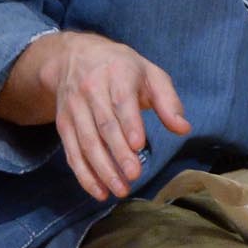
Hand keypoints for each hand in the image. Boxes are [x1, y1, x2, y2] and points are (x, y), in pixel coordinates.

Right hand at [33, 30, 190, 201]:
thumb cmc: (122, 68)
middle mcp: (91, 90)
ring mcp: (74, 108)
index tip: (138, 146)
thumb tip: (183, 128)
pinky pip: (72, 151)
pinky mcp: (64, 124)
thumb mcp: (150, 74)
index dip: (129, 124)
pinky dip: (83, 174)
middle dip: (118, 153)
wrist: (74, 56)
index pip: (121, 101)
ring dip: (102, 169)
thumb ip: (168, 101)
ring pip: (86, 141)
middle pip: (104, 125)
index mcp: (116, 74)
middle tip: (134, 175)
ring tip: (120, 189)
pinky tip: (98, 191)